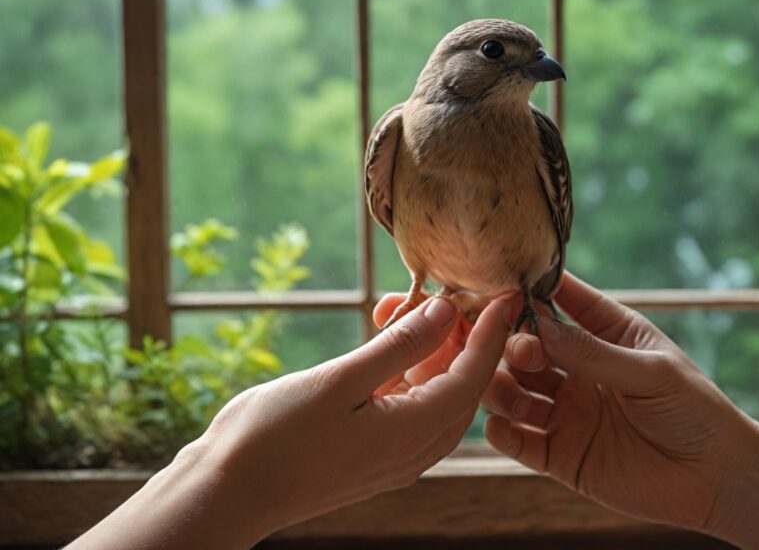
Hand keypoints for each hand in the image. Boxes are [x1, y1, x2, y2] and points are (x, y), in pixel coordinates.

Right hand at [187, 293, 510, 541]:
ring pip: (432, 393)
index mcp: (414, 433)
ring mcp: (392, 454)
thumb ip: (400, 346)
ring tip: (412, 304)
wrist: (225, 493)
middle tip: (459, 291)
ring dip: (427, 349)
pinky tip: (388, 334)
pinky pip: (404, 403)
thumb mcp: (341, 381)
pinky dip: (402, 367)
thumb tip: (445, 310)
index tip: (508, 293)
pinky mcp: (371, 451)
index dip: (493, 332)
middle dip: (463, 336)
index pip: (474, 375)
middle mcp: (413, 449)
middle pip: (461, 385)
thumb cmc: (276, 437)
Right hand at [481, 272, 748, 531]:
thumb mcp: (650, 372)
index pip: (560, 301)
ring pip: (513, 391)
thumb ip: (594, 353)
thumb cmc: (695, 411)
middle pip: (527, 347)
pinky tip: (498, 426)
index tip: (505, 283)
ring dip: (500, 386)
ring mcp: (566, 411)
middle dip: (514, 344)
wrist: (718, 480)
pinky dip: (502, 433)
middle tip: (521, 352)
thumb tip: (540, 327)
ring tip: (501, 388)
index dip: (532, 290)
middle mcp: (578, 370)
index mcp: (605, 335)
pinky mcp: (561, 454)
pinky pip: (520, 441)